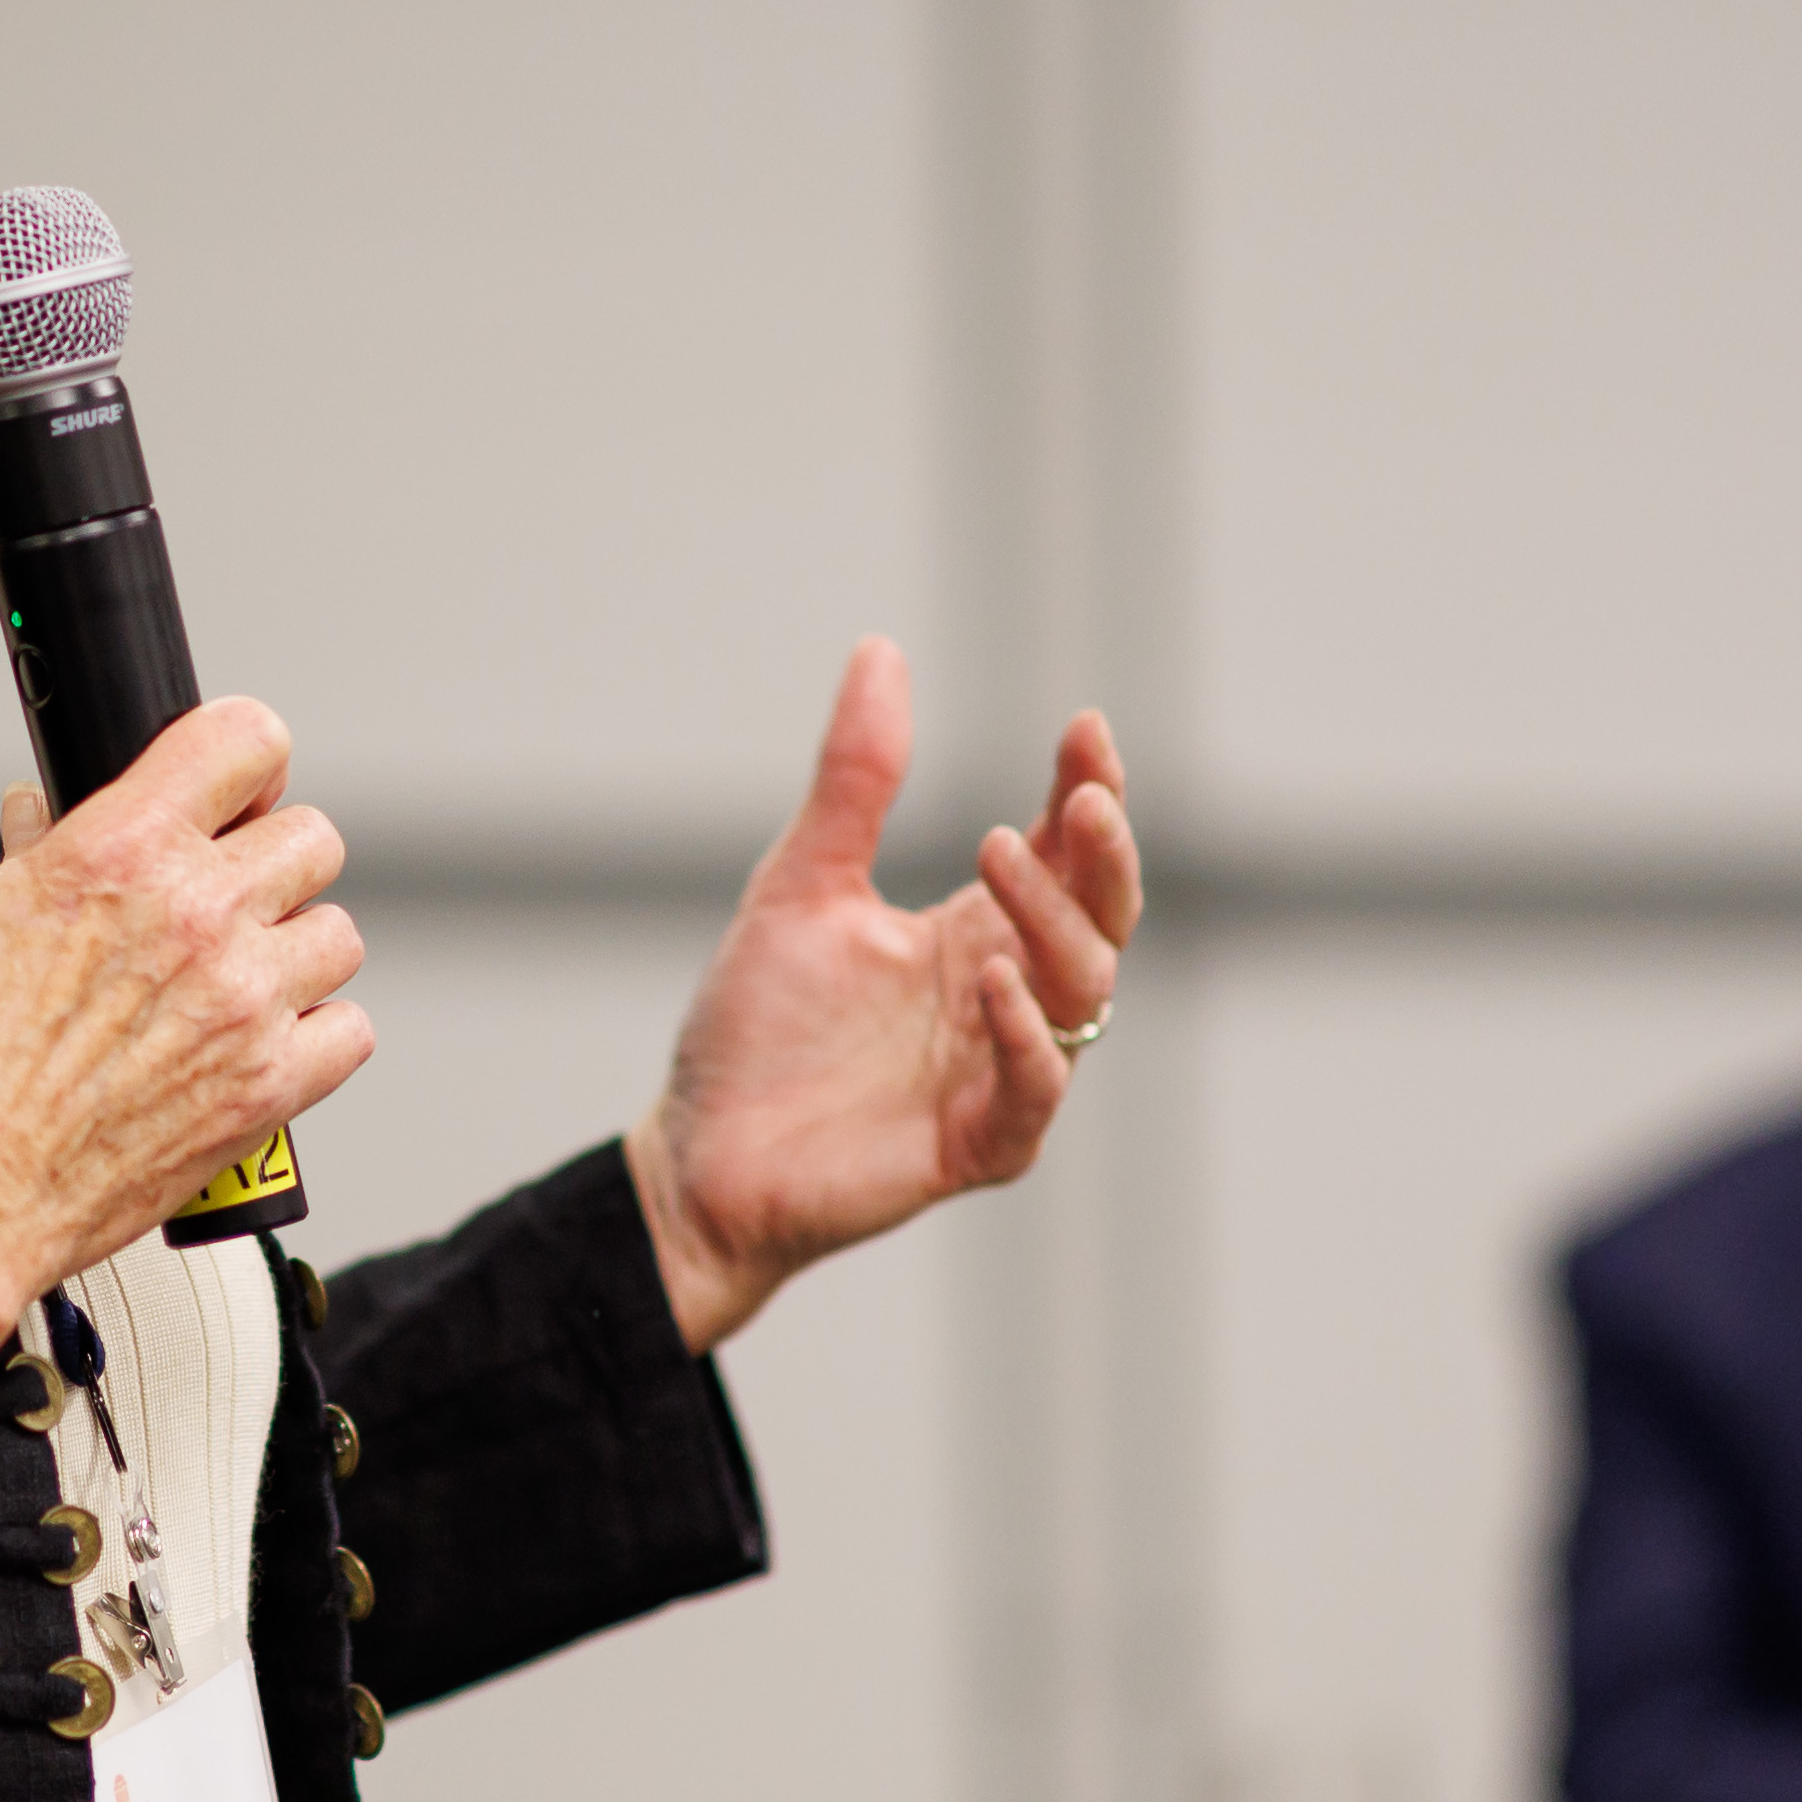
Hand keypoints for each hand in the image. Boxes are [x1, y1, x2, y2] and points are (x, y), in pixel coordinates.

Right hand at [0, 698, 373, 1444]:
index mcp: (114, 854)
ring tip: (236, 977)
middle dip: (263, 857)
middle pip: (308, 838)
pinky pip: (350, 1031)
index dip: (243, 758)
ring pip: (339, 934)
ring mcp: (241, 1006)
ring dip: (292, 947)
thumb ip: (21, 861)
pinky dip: (316, 1034)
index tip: (232, 785)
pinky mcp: (265, 1093)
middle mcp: (194, 918)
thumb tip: (42, 827)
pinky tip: (259, 1041)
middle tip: (220, 892)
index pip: (244, 741)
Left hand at [626, 643, 1141, 1353]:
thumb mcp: (803, 883)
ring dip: (1053, 919)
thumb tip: (882, 648)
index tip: (1085, 726)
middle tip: (1080, 793)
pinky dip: (1023, 1034)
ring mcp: (1000, 1072)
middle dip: (1103, 852)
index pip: (1065, 853)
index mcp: (976, 933)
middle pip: (1102, 916)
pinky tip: (991, 979)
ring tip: (997, 851)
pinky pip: (1032, 1089)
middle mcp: (1005, 997)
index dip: (1089, 791)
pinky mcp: (977, 1144)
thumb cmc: (758, 1026)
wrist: (698, 1153)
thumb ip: (855, 780)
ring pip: (1083, 992)